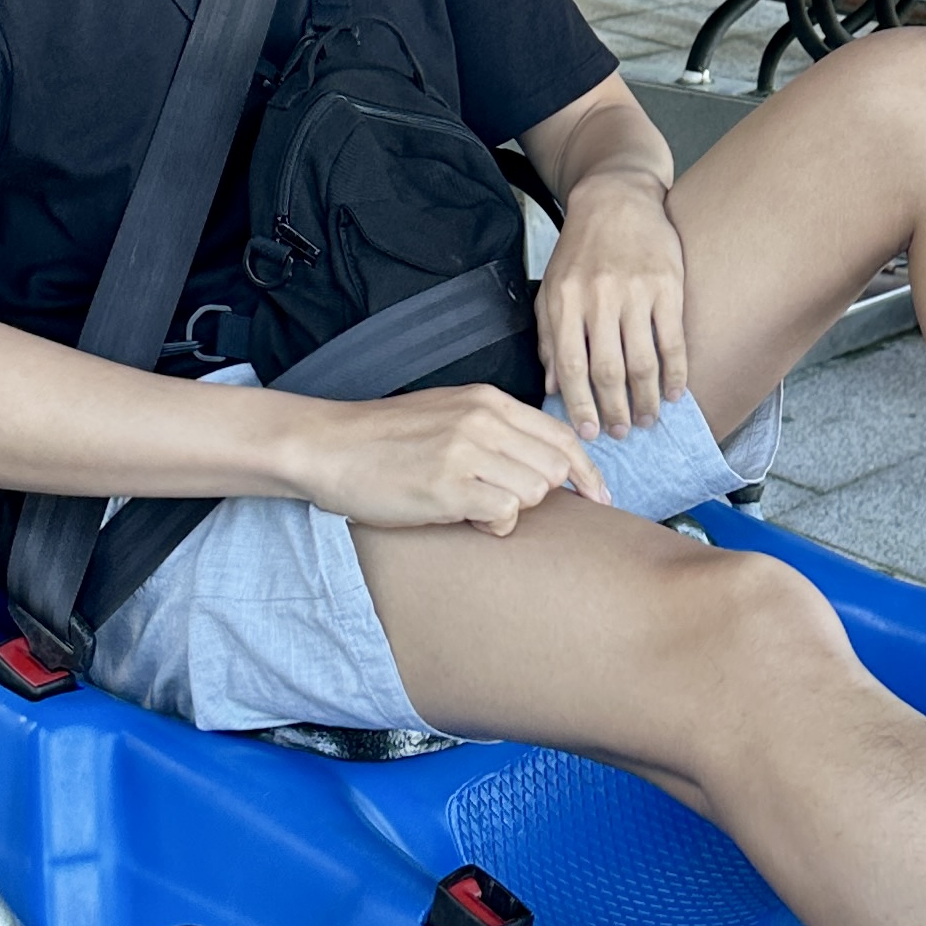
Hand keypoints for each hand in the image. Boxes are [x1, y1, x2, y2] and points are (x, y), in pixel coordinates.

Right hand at [294, 383, 608, 536]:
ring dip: (513, 510)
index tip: (597, 497)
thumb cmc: (384, 438)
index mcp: (488, 399)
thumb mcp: (448, 414)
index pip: (562, 435)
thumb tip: (544, 463)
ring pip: (535, 492)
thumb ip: (496, 429)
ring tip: (473, 508)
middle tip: (502, 504)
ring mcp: (467, 451)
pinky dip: (493, 526)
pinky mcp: (448, 486)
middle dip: (541, 494)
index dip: (586, 472)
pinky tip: (465, 520)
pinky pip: (506, 514)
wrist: (328, 446)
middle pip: (556, 467)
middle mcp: (484, 420)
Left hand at [538, 169, 688, 440]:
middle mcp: (598, 299)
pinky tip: (675, 392)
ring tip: (648, 418)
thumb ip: (548, 337)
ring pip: (642, 360)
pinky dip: (676, 372)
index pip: (571, 366)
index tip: (589, 433)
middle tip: (622, 432)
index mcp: (565, 302)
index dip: (580, 405)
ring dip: (646, 398)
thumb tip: (553, 388)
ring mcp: (635, 292)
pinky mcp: (667, 285)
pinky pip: (672, 339)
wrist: (616, 198)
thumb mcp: (552, 289)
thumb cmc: (581, 249)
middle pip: (607, 370)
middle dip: (615, 409)